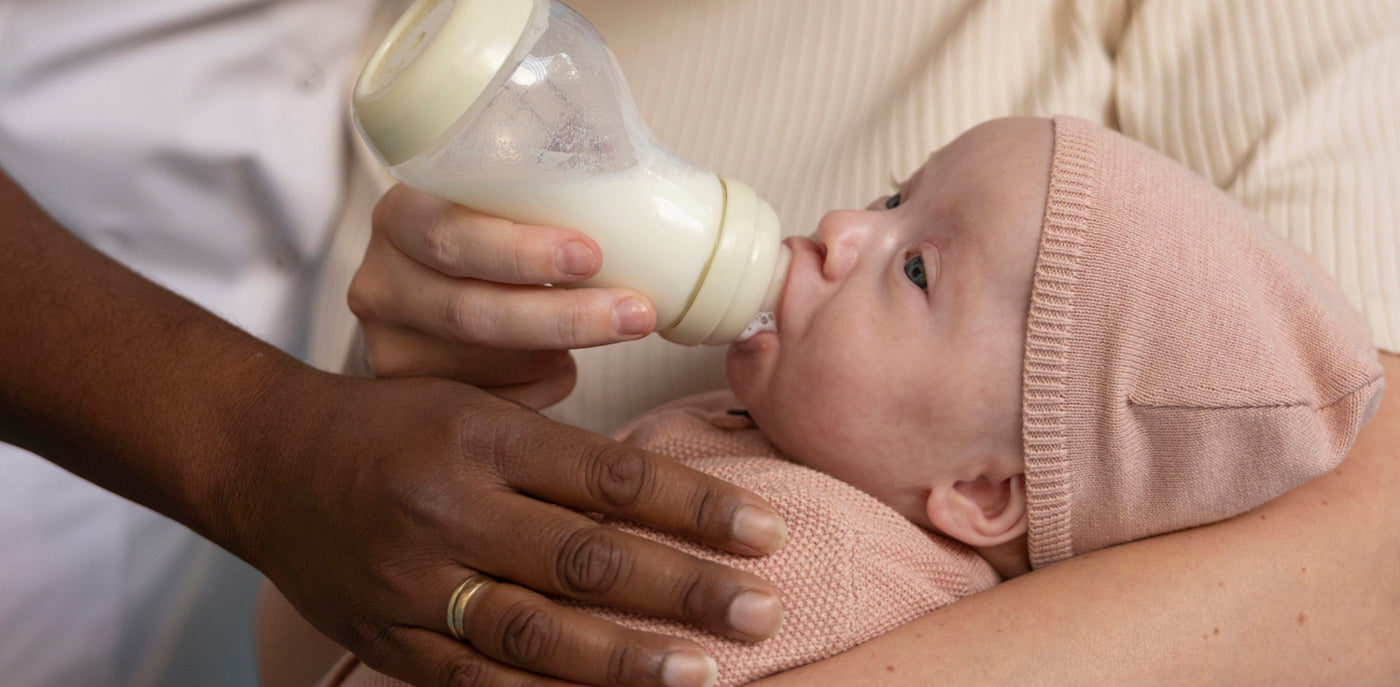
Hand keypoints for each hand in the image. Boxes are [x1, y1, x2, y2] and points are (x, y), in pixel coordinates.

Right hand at [238, 370, 785, 686]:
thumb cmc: (395, 427)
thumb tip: (671, 500)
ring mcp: (416, 583)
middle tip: (761, 611)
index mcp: (483, 438)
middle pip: (587, 559)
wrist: (269, 461)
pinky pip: (481, 681)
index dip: (697, 507)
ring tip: (707, 673)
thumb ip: (562, 455)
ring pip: (539, 632)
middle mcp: (451, 509)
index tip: (767, 531)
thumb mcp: (478, 407)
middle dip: (683, 590)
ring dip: (630, 660)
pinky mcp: (391, 641)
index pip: (612, 477)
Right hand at [349, 184, 657, 406]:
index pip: (451, 236)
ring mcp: (390, 346)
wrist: (434, 278)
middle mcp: (381, 284)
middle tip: (636, 311)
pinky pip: (492, 401)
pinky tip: (563, 364)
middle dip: (564, 316)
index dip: (519, 251)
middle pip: (472, 313)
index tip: (591, 254)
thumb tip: (635, 172)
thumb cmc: (487, 226)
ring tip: (618, 326)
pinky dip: (541, 384)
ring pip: (487, 366)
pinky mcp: (412, 395)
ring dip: (562, 352)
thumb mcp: (495, 193)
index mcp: (400, 217)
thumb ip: (543, 185)